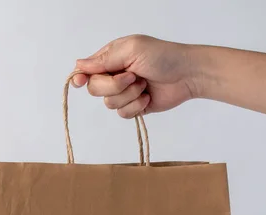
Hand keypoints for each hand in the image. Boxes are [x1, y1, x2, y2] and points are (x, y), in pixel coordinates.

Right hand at [73, 35, 197, 117]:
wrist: (187, 75)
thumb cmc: (162, 56)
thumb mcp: (131, 50)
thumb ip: (104, 59)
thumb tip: (79, 64)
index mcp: (111, 58)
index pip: (86, 69)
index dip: (80, 76)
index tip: (80, 81)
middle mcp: (115, 75)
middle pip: (95, 89)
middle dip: (113, 86)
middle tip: (132, 77)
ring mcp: (125, 92)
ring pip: (109, 103)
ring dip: (129, 95)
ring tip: (144, 85)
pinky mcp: (135, 106)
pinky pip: (123, 114)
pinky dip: (136, 106)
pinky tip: (148, 97)